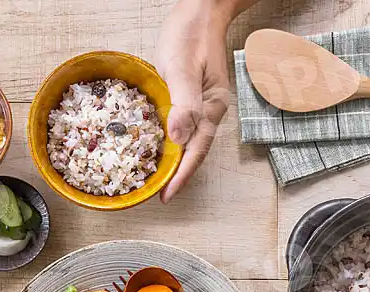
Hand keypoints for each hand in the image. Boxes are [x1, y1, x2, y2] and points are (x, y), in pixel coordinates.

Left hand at [155, 0, 234, 202]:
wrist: (201, 11)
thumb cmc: (190, 35)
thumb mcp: (181, 68)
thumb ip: (183, 103)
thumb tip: (178, 138)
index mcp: (211, 108)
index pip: (196, 151)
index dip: (181, 176)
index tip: (167, 196)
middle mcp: (210, 112)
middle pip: (195, 151)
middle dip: (178, 175)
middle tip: (158, 195)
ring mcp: (203, 106)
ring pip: (189, 142)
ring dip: (175, 162)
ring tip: (157, 180)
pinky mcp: (193, 99)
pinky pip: (183, 128)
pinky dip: (172, 143)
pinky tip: (159, 149)